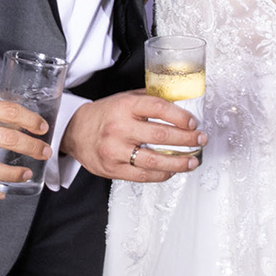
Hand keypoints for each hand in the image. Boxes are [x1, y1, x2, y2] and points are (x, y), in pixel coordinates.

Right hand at [60, 90, 206, 182]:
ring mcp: (115, 151)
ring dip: (179, 162)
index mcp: (124, 106)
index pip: (158, 108)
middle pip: (161, 135)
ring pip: (154, 161)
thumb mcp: (124, 99)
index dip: (180, 116)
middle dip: (187, 139)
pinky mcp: (113, 169)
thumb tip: (180, 102)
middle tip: (200, 140)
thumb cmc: (103, 114)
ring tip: (192, 161)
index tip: (193, 122)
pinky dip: (162, 174)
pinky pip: (143, 176)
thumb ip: (149, 100)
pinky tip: (172, 170)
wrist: (75, 131)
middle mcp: (119, 128)